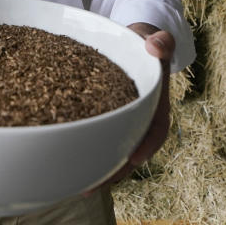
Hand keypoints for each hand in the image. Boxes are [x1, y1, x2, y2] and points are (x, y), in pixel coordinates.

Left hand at [85, 22, 173, 193]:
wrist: (127, 41)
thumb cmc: (142, 40)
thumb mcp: (152, 37)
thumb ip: (160, 41)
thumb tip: (156, 46)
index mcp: (156, 103)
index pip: (157, 129)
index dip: (147, 146)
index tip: (134, 160)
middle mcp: (140, 118)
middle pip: (131, 151)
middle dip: (114, 171)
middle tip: (92, 186)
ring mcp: (122, 121)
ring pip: (113, 150)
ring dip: (98, 170)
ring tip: (75, 187)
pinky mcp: (103, 119)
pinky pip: (96, 139)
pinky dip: (84, 153)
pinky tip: (65, 167)